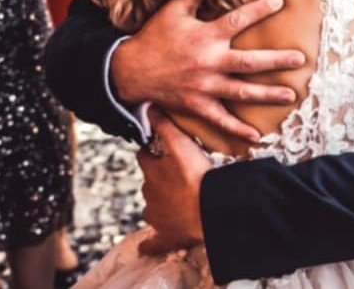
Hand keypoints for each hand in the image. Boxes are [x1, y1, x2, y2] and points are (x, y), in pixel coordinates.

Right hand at [110, 0, 302, 141]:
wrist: (129, 71)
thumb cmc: (153, 38)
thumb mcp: (171, 11)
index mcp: (205, 36)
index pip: (238, 20)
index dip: (260, 9)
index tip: (280, 1)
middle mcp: (209, 62)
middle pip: (249, 62)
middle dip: (277, 60)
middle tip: (300, 59)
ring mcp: (205, 87)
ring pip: (242, 92)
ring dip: (268, 94)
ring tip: (291, 94)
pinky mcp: (197, 106)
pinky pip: (220, 120)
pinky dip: (238, 129)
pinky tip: (256, 135)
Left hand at [137, 108, 209, 255]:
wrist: (209, 210)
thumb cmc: (197, 176)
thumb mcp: (180, 144)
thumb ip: (164, 125)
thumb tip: (148, 105)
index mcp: (152, 172)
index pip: (145, 156)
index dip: (151, 151)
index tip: (159, 149)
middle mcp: (149, 194)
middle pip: (149, 183)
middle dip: (158, 178)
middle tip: (176, 175)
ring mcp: (157, 217)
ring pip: (153, 208)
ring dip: (160, 204)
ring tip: (177, 201)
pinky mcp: (166, 237)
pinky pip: (153, 243)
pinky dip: (150, 244)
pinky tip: (147, 247)